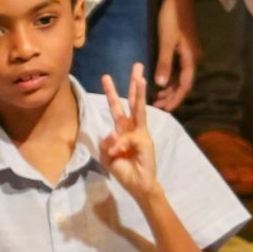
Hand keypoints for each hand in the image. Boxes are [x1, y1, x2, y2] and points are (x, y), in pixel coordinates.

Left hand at [100, 66, 160, 203]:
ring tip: (141, 78)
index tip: (107, 77)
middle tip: (137, 66)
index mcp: (123, 129)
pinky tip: (117, 152)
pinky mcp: (145, 141)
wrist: (138, 185)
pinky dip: (119, 144)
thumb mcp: (107, 155)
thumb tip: (112, 133)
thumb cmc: (123, 170)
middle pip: (133, 102)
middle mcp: (133, 128)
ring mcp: (141, 133)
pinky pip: (128, 137)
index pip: (117, 107)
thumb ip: (106, 143)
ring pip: (139, 109)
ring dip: (140, 93)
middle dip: (134, 84)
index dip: (111, 93)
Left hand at [152, 0, 198, 111]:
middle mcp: (193, 59)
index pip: (184, 85)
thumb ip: (164, 63)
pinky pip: (178, 68)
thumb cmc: (172, 19)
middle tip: (157, 106)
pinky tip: (160, 80)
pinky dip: (169, 76)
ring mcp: (190, 53)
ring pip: (180, 76)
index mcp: (191, 59)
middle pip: (183, 83)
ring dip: (169, 87)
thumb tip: (161, 84)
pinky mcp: (185, 47)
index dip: (175, 99)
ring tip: (156, 96)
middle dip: (171, 95)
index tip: (166, 110)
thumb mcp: (166, 42)